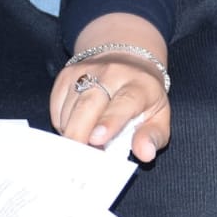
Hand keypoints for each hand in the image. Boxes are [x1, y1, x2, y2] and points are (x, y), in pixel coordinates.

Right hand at [51, 55, 170, 161]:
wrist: (127, 60)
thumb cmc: (144, 98)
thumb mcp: (159, 117)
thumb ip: (153, 137)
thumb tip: (145, 154)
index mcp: (138, 86)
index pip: (124, 103)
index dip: (110, 122)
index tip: (97, 140)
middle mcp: (111, 73)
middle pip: (89, 104)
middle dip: (80, 132)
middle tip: (78, 156)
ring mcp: (85, 71)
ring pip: (70, 107)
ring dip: (72, 131)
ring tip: (81, 145)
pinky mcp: (66, 74)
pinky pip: (57, 105)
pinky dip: (62, 123)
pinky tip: (75, 128)